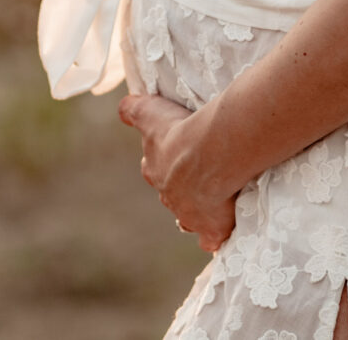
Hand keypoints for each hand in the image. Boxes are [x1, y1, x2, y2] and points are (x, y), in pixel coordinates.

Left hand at [118, 94, 236, 251]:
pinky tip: (223, 232)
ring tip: (214, 203)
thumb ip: (133, 110)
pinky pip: (211, 239)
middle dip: (183, 189)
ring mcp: (189, 216)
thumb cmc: (180, 131)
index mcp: (156, 170)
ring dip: (198, 212)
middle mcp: (168, 196)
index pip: (155, 168)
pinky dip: (215, 237)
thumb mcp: (150, 112)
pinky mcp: (211, 229)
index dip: (166, 163)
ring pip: (189, 218)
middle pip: (172, 194)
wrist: (210, 153)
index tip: (178, 156)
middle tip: (201, 177)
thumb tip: (124, 109)